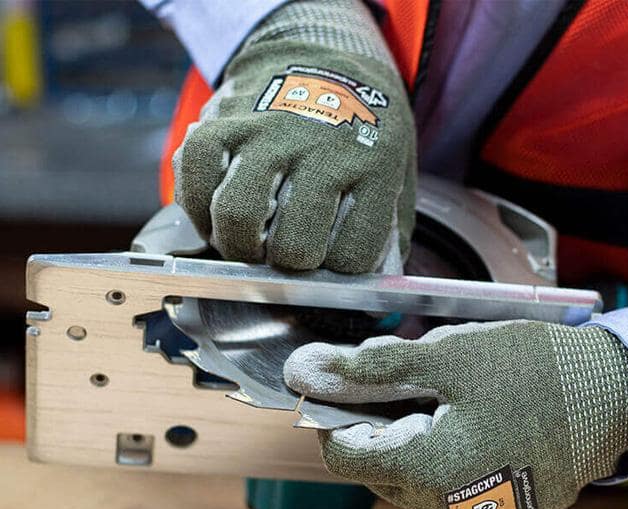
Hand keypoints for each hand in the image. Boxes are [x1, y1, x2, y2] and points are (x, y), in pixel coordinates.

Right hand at [172, 8, 415, 272]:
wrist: (325, 57)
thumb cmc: (360, 132)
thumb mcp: (396, 174)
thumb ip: (384, 232)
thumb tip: (367, 294)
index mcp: (374, 168)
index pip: (350, 257)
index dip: (336, 274)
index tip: (330, 265)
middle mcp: (322, 150)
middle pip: (293, 248)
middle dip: (285, 268)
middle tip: (283, 257)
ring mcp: (270, 132)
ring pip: (237, 218)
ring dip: (237, 246)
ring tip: (247, 243)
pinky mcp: (225, 118)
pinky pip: (193, 177)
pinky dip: (197, 208)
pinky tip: (216, 211)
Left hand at [284, 321, 627, 508]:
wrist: (613, 396)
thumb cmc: (533, 371)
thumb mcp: (446, 355)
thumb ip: (371, 367)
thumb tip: (306, 370)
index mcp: (430, 471)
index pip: (343, 456)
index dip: (338, 417)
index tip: (353, 387)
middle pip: (379, 470)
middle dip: (383, 427)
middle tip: (416, 389)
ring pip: (412, 486)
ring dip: (415, 446)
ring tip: (451, 409)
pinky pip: (448, 498)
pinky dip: (446, 466)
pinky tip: (473, 434)